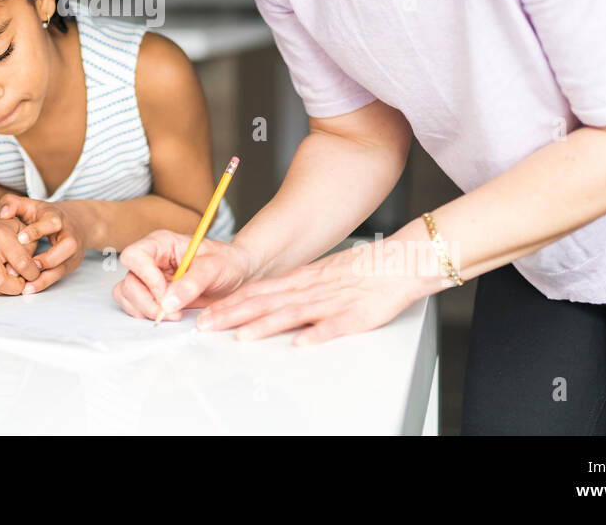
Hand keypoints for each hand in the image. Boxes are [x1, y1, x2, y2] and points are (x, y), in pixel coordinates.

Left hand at [0, 194, 85, 294]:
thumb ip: (14, 204)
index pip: (51, 223)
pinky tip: (28, 289)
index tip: (20, 238)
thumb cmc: (46, 215)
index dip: (36, 231)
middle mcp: (69, 235)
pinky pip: (58, 277)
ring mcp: (72, 252)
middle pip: (67, 246)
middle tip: (28, 265)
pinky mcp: (70, 265)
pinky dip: (44, 284)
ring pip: (63, 266)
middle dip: (48, 258)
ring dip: (45, 277)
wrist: (78, 222)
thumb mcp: (31, 205)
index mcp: (58, 218)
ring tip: (25, 286)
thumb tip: (2, 213)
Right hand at [0, 200, 42, 295]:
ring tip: (9, 273)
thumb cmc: (6, 228)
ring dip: (5, 287)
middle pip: (0, 283)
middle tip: (22, 280)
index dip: (33, 273)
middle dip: (16, 287)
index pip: (22, 265)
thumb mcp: (26, 233)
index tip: (33, 272)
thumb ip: (29, 254)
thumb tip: (20, 276)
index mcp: (0, 235)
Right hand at [112, 229, 253, 320]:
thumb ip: (191, 283)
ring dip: (145, 310)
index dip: (146, 277)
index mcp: (162, 243)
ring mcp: (149, 278)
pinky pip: (133, 306)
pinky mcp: (152, 295)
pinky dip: (144, 315)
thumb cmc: (227, 262)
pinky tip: (167, 316)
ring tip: (173, 315)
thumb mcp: (214, 267)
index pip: (135, 256)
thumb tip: (167, 301)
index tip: (165, 293)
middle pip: (129, 280)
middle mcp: (151, 260)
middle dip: (147, 301)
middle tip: (172, 312)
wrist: (238, 276)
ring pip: (126, 294)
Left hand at [195, 241, 423, 345]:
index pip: (258, 291)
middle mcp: (310, 289)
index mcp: (301, 280)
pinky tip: (301, 343)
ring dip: (265, 325)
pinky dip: (316, 334)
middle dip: (234, 315)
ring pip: (293, 313)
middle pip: (266, 302)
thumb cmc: (361, 272)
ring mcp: (331, 301)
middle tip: (208, 326)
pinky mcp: (355, 315)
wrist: (398, 262)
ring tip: (242, 337)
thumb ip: (294, 288)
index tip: (207, 313)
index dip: (231, 303)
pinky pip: (334, 326)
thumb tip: (266, 300)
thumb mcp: (320, 275)